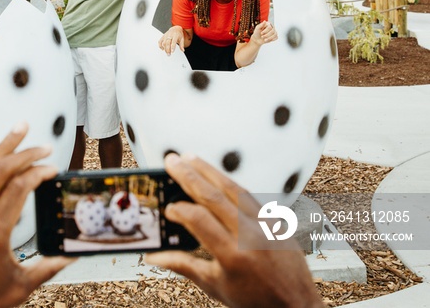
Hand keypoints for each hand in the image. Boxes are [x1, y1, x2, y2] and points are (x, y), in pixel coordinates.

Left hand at [0, 124, 74, 307]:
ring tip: (20, 129)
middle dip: (26, 152)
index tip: (53, 169)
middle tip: (45, 145)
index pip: (20, 188)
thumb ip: (47, 269)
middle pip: (2, 170)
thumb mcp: (17, 289)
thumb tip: (71, 256)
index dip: (39, 173)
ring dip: (2, 145)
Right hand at [145, 154, 322, 307]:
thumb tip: (153, 256)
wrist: (296, 307)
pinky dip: (230, 183)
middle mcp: (251, 236)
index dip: (180, 210)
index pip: (200, 220)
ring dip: (209, 171)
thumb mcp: (214, 286)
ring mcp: (267, 225)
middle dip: (189, 175)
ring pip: (233, 188)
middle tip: (171, 160)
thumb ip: (183, 265)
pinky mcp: (277, 221)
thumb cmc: (254, 301)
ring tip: (190, 157)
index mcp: (233, 256)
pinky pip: (250, 196)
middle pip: (214, 196)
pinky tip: (216, 175)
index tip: (168, 208)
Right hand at [158, 26, 185, 55]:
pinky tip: (162, 49)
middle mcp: (170, 35)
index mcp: (175, 35)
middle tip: (169, 54)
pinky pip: (160, 41)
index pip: (173, 41)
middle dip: (168, 49)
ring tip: (167, 53)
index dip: (173, 47)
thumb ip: (182, 45)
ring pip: (164, 43)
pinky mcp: (163, 36)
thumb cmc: (179, 34)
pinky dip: (160, 46)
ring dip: (165, 49)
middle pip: (168, 43)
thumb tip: (183, 50)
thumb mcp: (182, 39)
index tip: (172, 51)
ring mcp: (166, 35)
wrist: (175, 28)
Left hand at [250, 21, 277, 45]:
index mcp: (268, 24)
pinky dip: (271, 39)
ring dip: (269, 38)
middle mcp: (272, 27)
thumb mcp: (257, 28)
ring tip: (264, 39)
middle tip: (262, 37)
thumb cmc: (257, 33)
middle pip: (272, 31)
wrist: (257, 39)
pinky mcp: (275, 36)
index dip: (265, 31)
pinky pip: (276, 38)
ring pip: (274, 35)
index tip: (261, 33)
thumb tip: (265, 21)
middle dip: (266, 35)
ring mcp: (274, 31)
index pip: (270, 27)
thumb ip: (261, 25)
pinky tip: (267, 40)